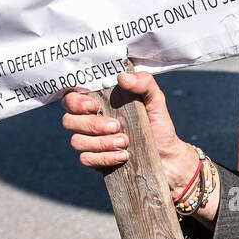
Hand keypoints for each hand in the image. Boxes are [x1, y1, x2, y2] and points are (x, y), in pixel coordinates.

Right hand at [61, 71, 198, 198]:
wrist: (169, 157)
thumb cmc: (158, 126)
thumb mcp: (156, 101)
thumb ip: (144, 83)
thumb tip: (122, 78)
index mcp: (99, 104)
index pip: (71, 99)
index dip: (76, 102)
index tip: (95, 105)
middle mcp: (90, 122)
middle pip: (69, 121)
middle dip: (92, 125)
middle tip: (117, 126)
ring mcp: (91, 142)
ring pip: (77, 142)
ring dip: (101, 142)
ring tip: (125, 142)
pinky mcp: (96, 161)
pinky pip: (86, 159)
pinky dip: (105, 157)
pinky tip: (123, 156)